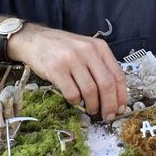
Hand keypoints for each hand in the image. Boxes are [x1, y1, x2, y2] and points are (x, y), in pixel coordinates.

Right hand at [9, 23, 126, 121]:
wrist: (34, 39)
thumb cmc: (63, 48)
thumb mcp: (86, 49)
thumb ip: (99, 66)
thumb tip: (113, 95)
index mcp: (99, 47)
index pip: (117, 74)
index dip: (121, 95)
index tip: (120, 108)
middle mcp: (87, 51)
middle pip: (106, 84)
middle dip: (109, 105)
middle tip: (108, 116)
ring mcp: (72, 59)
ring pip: (90, 91)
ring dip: (93, 106)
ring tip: (91, 110)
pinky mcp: (56, 69)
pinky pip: (72, 93)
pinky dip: (76, 102)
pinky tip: (75, 101)